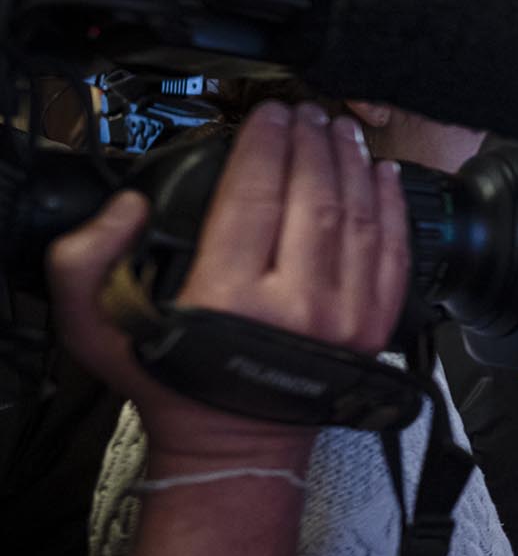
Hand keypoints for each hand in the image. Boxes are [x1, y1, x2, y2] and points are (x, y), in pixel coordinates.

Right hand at [47, 103, 408, 476]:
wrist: (235, 444)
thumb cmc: (170, 380)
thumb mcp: (95, 327)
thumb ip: (85, 260)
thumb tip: (129, 206)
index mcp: (228, 298)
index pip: (254, 196)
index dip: (264, 144)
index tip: (267, 113)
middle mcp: (295, 306)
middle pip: (313, 199)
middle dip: (311, 144)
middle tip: (306, 111)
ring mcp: (345, 319)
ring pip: (358, 219)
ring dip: (351, 165)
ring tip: (340, 130)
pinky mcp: (375, 329)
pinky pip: (393, 255)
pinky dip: (391, 208)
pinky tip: (382, 174)